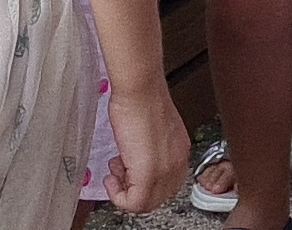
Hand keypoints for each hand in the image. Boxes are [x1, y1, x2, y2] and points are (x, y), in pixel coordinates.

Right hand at [103, 85, 189, 212]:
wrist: (139, 88)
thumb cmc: (140, 100)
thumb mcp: (149, 130)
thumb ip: (147, 150)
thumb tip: (134, 158)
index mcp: (178, 152)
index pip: (165, 185)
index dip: (141, 181)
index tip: (126, 171)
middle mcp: (177, 163)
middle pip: (157, 197)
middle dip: (132, 189)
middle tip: (119, 172)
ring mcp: (166, 169)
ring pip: (147, 203)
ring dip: (125, 192)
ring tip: (116, 169)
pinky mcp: (149, 173)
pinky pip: (136, 203)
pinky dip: (119, 196)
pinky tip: (112, 177)